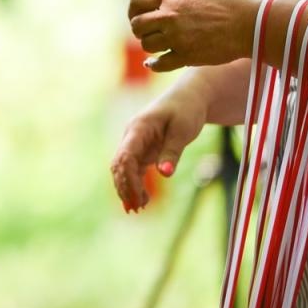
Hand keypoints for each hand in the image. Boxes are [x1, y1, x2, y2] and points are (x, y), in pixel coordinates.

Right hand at [112, 85, 207, 210]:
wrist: (188, 98)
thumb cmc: (186, 110)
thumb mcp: (183, 130)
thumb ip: (172, 152)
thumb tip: (163, 175)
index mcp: (138, 129)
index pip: (125, 156)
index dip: (128, 178)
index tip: (138, 197)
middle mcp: (131, 137)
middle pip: (119, 166)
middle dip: (124, 187)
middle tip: (136, 209)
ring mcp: (135, 144)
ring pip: (123, 170)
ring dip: (128, 189)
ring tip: (139, 209)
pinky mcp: (142, 151)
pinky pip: (132, 170)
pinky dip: (135, 185)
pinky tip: (141, 201)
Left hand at [128, 0, 258, 72]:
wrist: (251, 22)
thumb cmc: (229, 5)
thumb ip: (175, 0)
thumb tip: (157, 9)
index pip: (136, 1)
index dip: (134, 11)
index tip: (140, 17)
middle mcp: (170, 15)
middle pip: (137, 25)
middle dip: (141, 31)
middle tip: (151, 34)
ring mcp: (177, 36)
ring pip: (147, 45)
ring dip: (151, 47)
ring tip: (162, 46)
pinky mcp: (186, 56)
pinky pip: (159, 64)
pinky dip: (154, 64)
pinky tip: (155, 63)